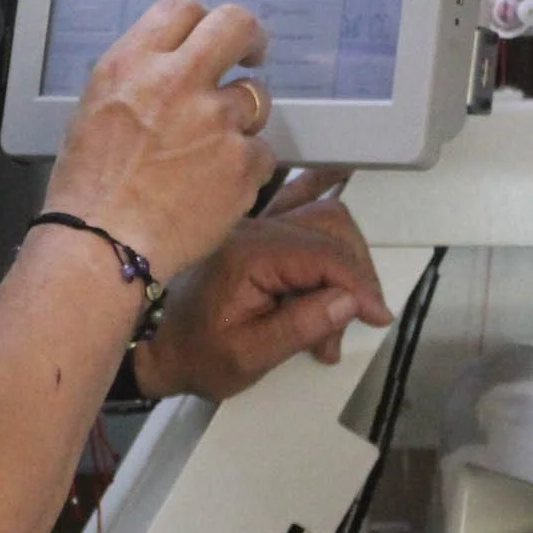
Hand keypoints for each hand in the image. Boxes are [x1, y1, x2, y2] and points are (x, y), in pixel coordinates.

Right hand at [46, 0, 276, 280]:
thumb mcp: (95, 111)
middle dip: (250, 37)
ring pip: (255, 97)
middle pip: (235, 25)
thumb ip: (138, 80)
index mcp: (133, 64)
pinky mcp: (242, 162)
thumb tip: (170, 68)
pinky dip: (244, 169)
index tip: (213, 39)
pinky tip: (214, 189)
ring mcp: (216, 121)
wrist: (102, 246)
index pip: (183, 9)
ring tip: (212, 154)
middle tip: (252, 53)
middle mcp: (177, 82)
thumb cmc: (89, 191)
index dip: (203, 21)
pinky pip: (261, 152)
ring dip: (241, 119)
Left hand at [133, 170, 392, 402]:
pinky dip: (323, 192)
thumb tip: (350, 300)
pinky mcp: (255, 229)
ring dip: (345, 252)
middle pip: (330, 226)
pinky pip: (296, 195)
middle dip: (355, 272)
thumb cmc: (195, 355)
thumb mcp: (248, 357)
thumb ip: (301, 326)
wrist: (154, 348)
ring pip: (321, 212)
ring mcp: (254, 223)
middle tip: (356, 318)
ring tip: (341, 303)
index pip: (325, 256)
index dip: (360, 285)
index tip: (377, 315)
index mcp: (249, 256)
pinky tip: (342, 176)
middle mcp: (253, 229)